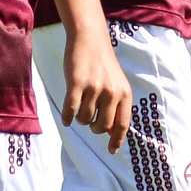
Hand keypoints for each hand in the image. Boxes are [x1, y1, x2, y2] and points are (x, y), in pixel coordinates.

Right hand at [61, 32, 131, 153]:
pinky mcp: (76, 84)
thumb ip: (117, 105)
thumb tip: (112, 132)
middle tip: (90, 123)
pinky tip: (66, 120)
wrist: (90, 39)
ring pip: (85, 119)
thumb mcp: (117, 83)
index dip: (117, 140)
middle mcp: (111, 92)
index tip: (111, 151)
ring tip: (80, 110)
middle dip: (94, 128)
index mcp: (124, 93)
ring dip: (80, 119)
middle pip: (102, 126)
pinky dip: (68, 118)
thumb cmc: (102, 64)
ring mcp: (94, 88)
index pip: (122, 124)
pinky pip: (70, 110)